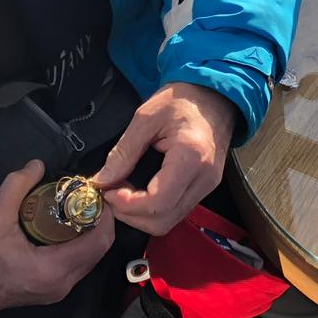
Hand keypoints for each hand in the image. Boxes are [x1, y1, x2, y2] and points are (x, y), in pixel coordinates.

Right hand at [0, 160, 115, 313]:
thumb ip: (17, 185)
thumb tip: (37, 165)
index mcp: (52, 269)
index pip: (98, 241)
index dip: (105, 216)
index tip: (100, 195)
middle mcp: (62, 284)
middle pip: (99, 250)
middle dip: (100, 222)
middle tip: (91, 199)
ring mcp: (59, 291)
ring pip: (91, 259)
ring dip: (92, 234)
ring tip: (82, 209)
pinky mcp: (53, 291)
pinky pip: (79, 265)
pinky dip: (82, 246)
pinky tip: (71, 228)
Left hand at [93, 82, 236, 235]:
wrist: (215, 96)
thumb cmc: (183, 100)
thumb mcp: (146, 117)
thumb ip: (123, 152)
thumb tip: (102, 181)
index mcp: (191, 158)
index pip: (158, 203)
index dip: (127, 205)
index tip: (108, 190)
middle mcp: (204, 179)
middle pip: (162, 221)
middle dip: (130, 215)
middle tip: (112, 193)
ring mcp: (207, 187)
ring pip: (169, 222)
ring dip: (140, 215)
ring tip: (124, 191)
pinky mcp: (205, 189)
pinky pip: (175, 211)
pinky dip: (153, 210)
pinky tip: (140, 191)